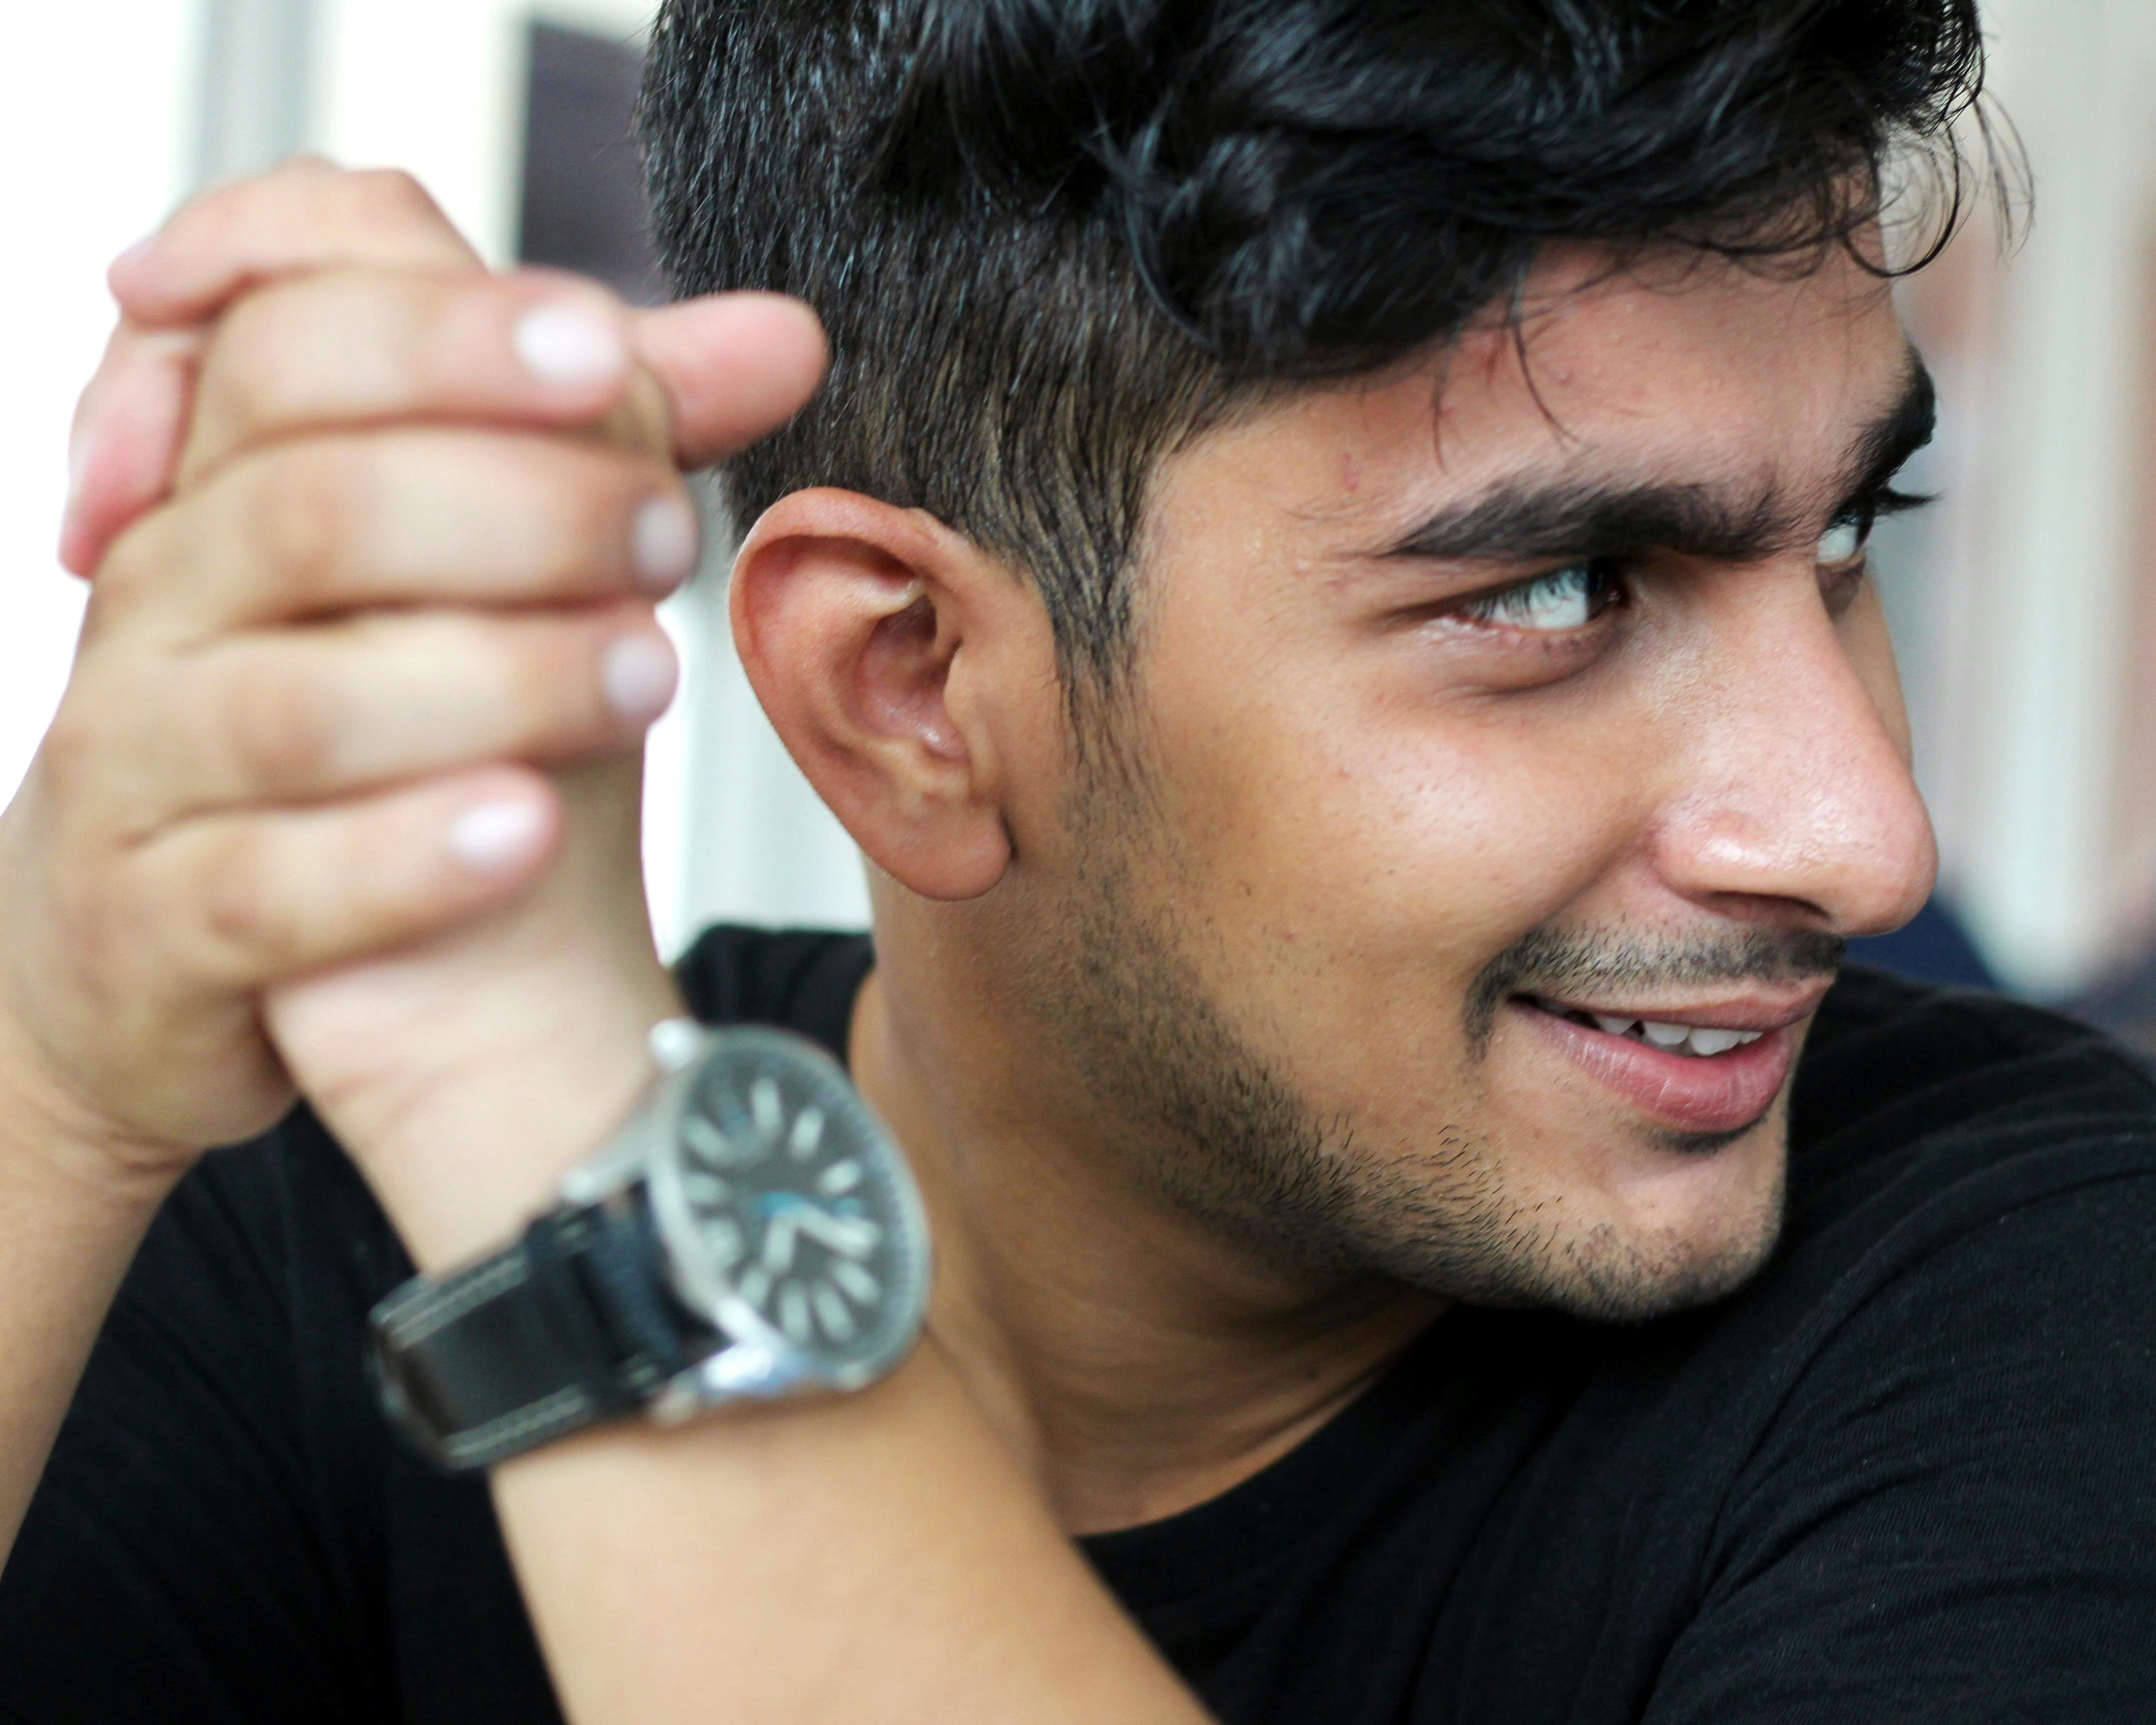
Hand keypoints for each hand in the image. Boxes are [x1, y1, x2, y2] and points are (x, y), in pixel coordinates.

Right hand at [5, 162, 824, 1227]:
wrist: (238, 938)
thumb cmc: (384, 726)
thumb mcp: (474, 567)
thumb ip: (598, 443)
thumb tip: (779, 339)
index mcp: (227, 481)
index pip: (289, 339)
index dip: (450, 334)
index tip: (608, 355)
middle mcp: (161, 603)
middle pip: (311, 504)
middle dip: (517, 505)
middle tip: (671, 534)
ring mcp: (139, 766)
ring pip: (295, 703)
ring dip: (497, 678)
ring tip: (648, 673)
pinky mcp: (158, 926)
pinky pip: (265, 887)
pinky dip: (408, 856)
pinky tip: (534, 826)